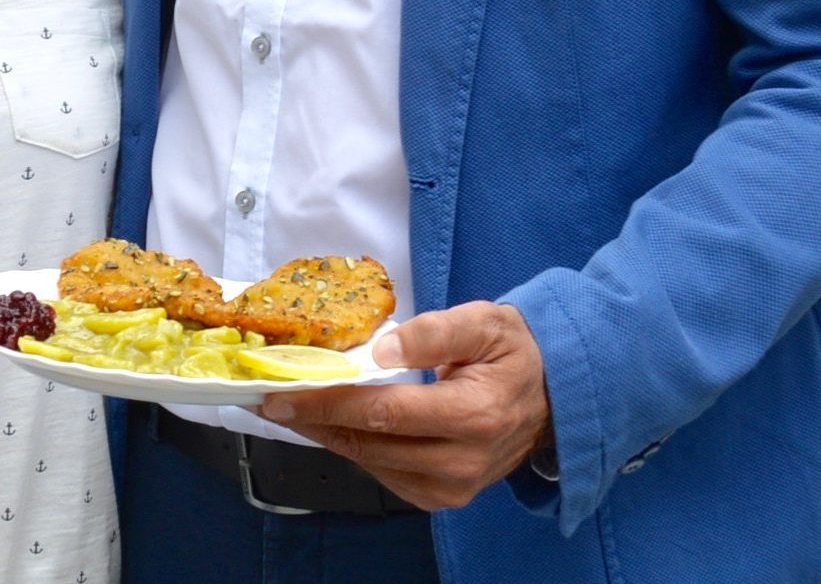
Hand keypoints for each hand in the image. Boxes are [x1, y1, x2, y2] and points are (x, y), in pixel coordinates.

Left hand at [259, 301, 550, 511]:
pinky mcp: (443, 498)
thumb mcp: (484, 323)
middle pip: (371, 443)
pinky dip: (354, 449)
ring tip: (291, 407)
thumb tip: (381, 348)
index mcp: (475, 415)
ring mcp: (453, 487)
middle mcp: (462, 461)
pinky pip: (384, 475)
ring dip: (327, 435)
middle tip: (269, 398)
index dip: (330, 403)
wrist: (551, 399)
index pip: (386, 413)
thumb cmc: (513, 353)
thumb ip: (434, 331)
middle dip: (315, 420)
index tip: (283, 391)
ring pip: (371, 463)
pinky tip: (332, 425)